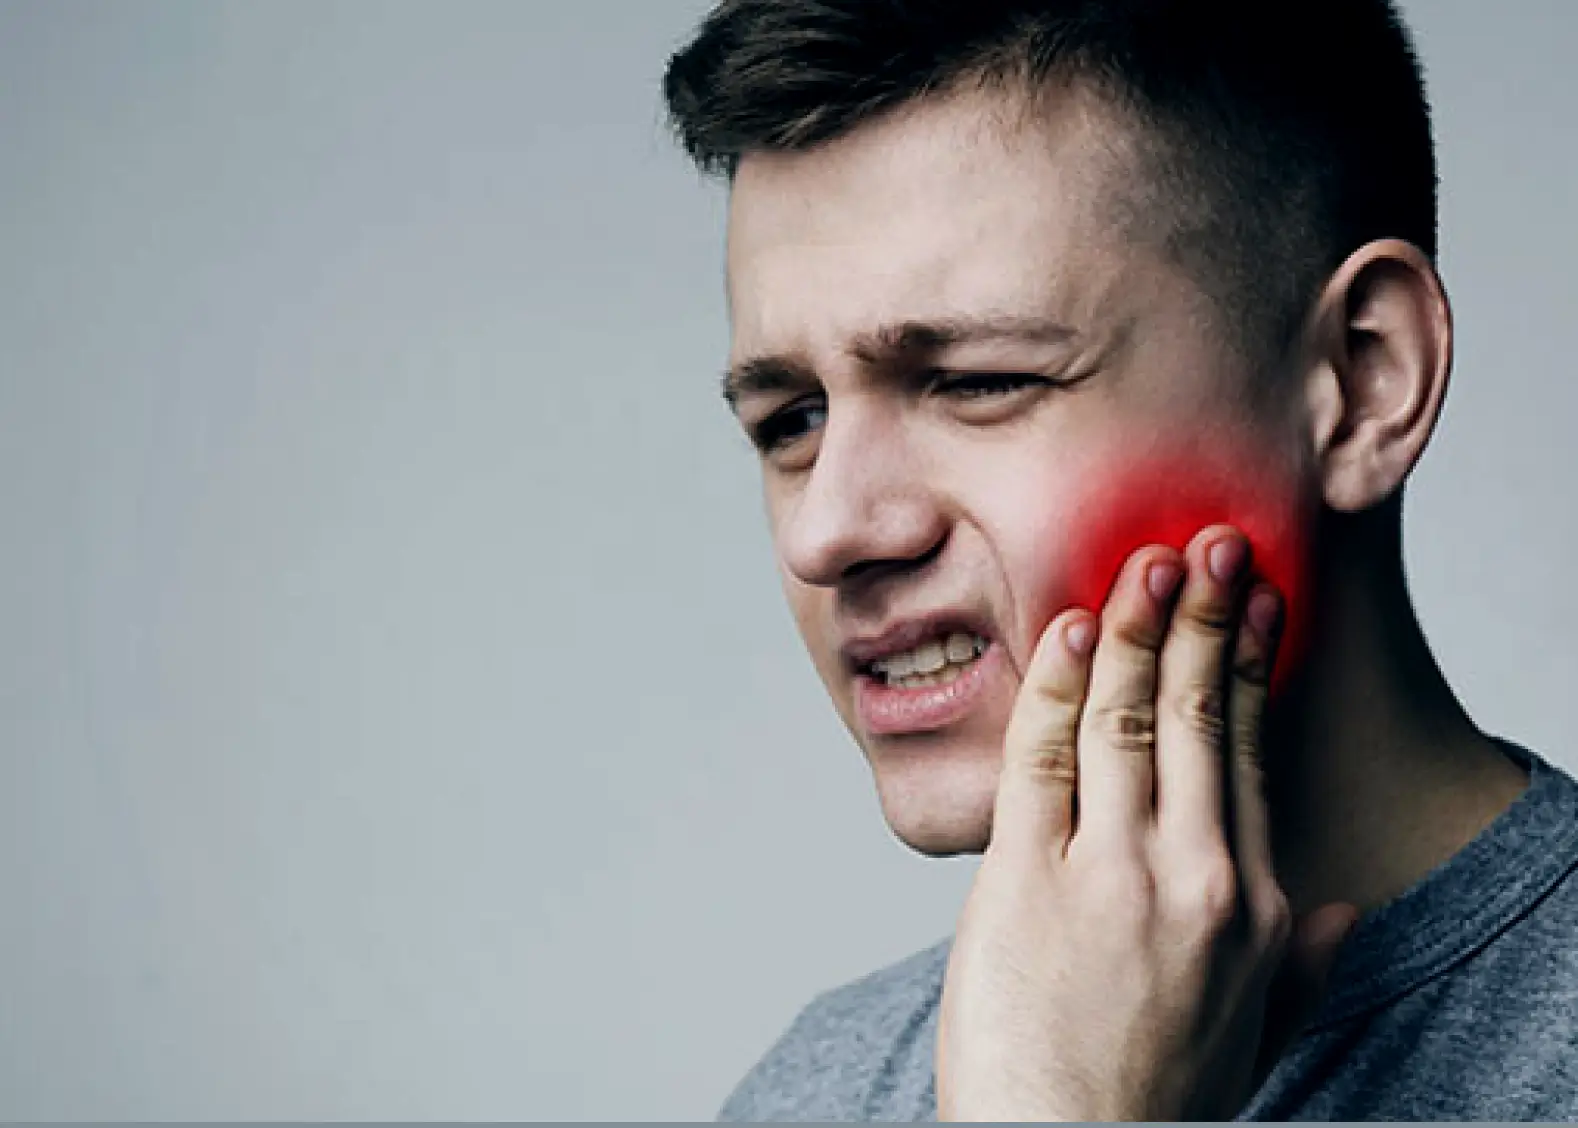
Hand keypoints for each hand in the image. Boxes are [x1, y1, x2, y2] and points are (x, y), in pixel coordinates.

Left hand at [935, 525, 1357, 1121]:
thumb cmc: (1149, 1094)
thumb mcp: (1252, 1036)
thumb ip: (1297, 966)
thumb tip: (1336, 912)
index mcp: (1248, 906)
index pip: (1249, 755)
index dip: (1248, 668)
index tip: (1252, 605)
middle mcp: (1191, 877)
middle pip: (1200, 718)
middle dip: (1204, 619)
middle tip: (1209, 543)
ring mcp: (1108, 875)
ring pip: (1129, 721)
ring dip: (1140, 629)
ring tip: (1149, 562)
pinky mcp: (1025, 881)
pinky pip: (1045, 758)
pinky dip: (1061, 687)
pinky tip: (1075, 630)